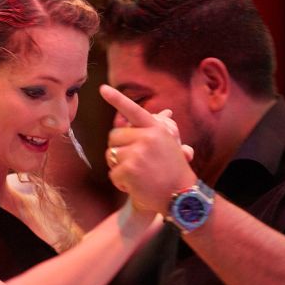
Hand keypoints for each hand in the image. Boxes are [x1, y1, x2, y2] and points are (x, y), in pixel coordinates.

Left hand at [100, 85, 196, 213]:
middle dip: (119, 149)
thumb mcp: (170, 144)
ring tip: (138, 175)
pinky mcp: (129, 169)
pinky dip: (120, 183)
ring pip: (111, 155)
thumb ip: (159, 130)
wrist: (182, 196)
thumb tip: (165, 112)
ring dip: (119, 168)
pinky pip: (113, 174)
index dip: (116, 99)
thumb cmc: (174, 171)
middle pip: (113, 136)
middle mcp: (147, 136)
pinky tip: (136, 186)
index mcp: (156, 128)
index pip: (133, 110)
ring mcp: (137, 152)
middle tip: (135, 163)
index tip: (102, 89)